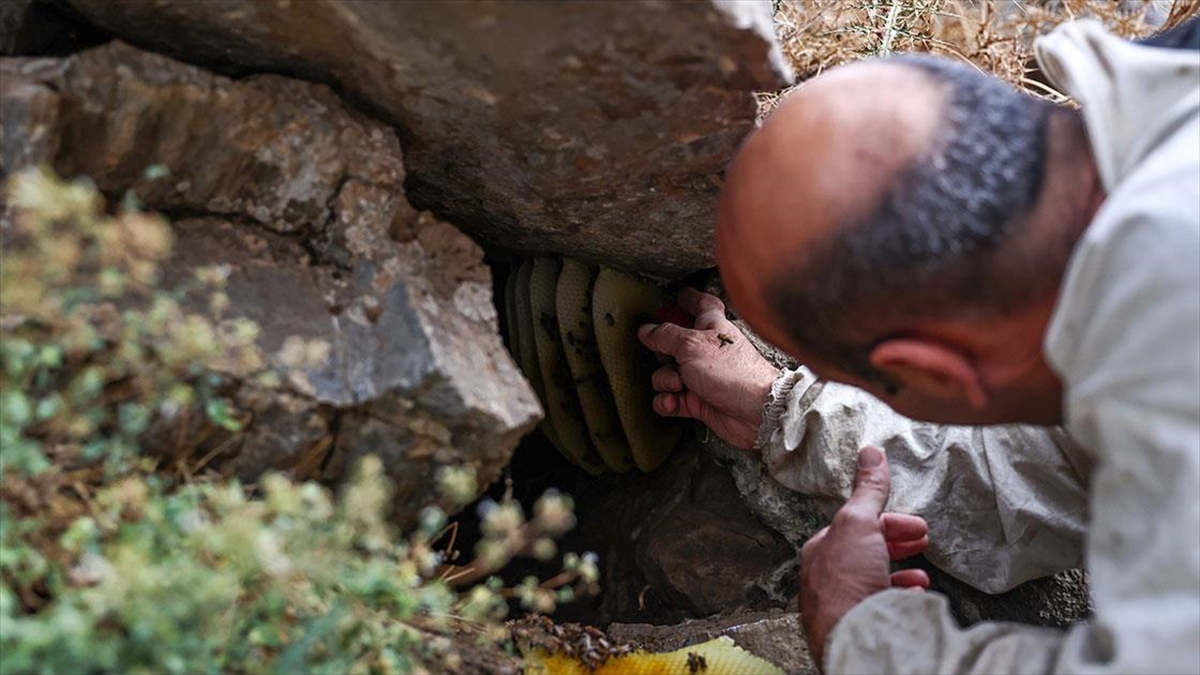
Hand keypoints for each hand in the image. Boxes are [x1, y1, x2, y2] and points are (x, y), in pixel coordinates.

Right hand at [637, 288, 780, 448]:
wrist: (755, 411)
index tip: (679, 297)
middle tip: (665, 355)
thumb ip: (666, 336)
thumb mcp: (692, 345)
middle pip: (673, 344)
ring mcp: (701, 377)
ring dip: (664, 380)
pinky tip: (673, 402)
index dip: (690, 299)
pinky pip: (671, 399)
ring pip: (667, 374)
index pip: (702, 305)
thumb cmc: (735, 373)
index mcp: (712, 328)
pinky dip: (667, 401)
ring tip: (677, 384)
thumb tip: (647, 330)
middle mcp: (706, 351)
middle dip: (661, 352)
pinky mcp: (698, 401)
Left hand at [800, 446, 929, 664]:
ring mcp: (840, 607)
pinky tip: (912, 598)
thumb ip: (868, 490)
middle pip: (863, 554)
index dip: (885, 521)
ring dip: (898, 573)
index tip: (914, 525)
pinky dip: (899, 599)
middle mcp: (824, 581)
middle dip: (894, 544)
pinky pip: (878, 608)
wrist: (852, 638)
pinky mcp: (857, 628)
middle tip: (920, 541)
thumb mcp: (859, 522)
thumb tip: (870, 452)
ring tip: (919, 575)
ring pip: (870, 583)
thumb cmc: (847, 581)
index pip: (854, 528)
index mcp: (819, 552)